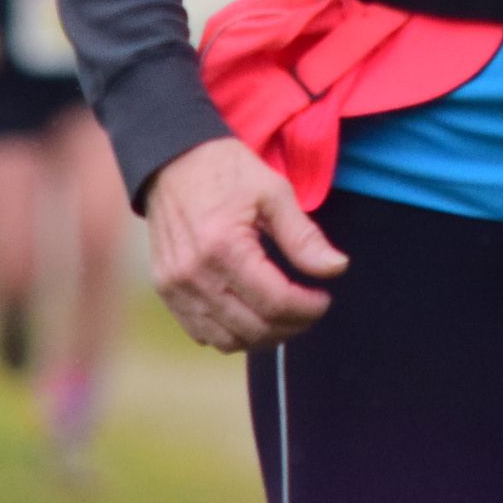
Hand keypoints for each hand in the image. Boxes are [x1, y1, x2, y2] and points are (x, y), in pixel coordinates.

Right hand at [143, 136, 347, 352]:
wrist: (171, 161)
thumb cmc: (225, 171)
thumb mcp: (273, 192)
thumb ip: (303, 236)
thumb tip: (336, 268)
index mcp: (223, 247)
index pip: (275, 302)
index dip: (307, 308)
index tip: (324, 299)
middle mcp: (194, 274)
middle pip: (254, 328)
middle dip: (291, 326)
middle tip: (309, 309)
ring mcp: (175, 287)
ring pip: (227, 340)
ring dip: (263, 337)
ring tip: (284, 316)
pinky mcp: (165, 291)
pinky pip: (201, 333)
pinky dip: (231, 334)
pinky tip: (251, 314)